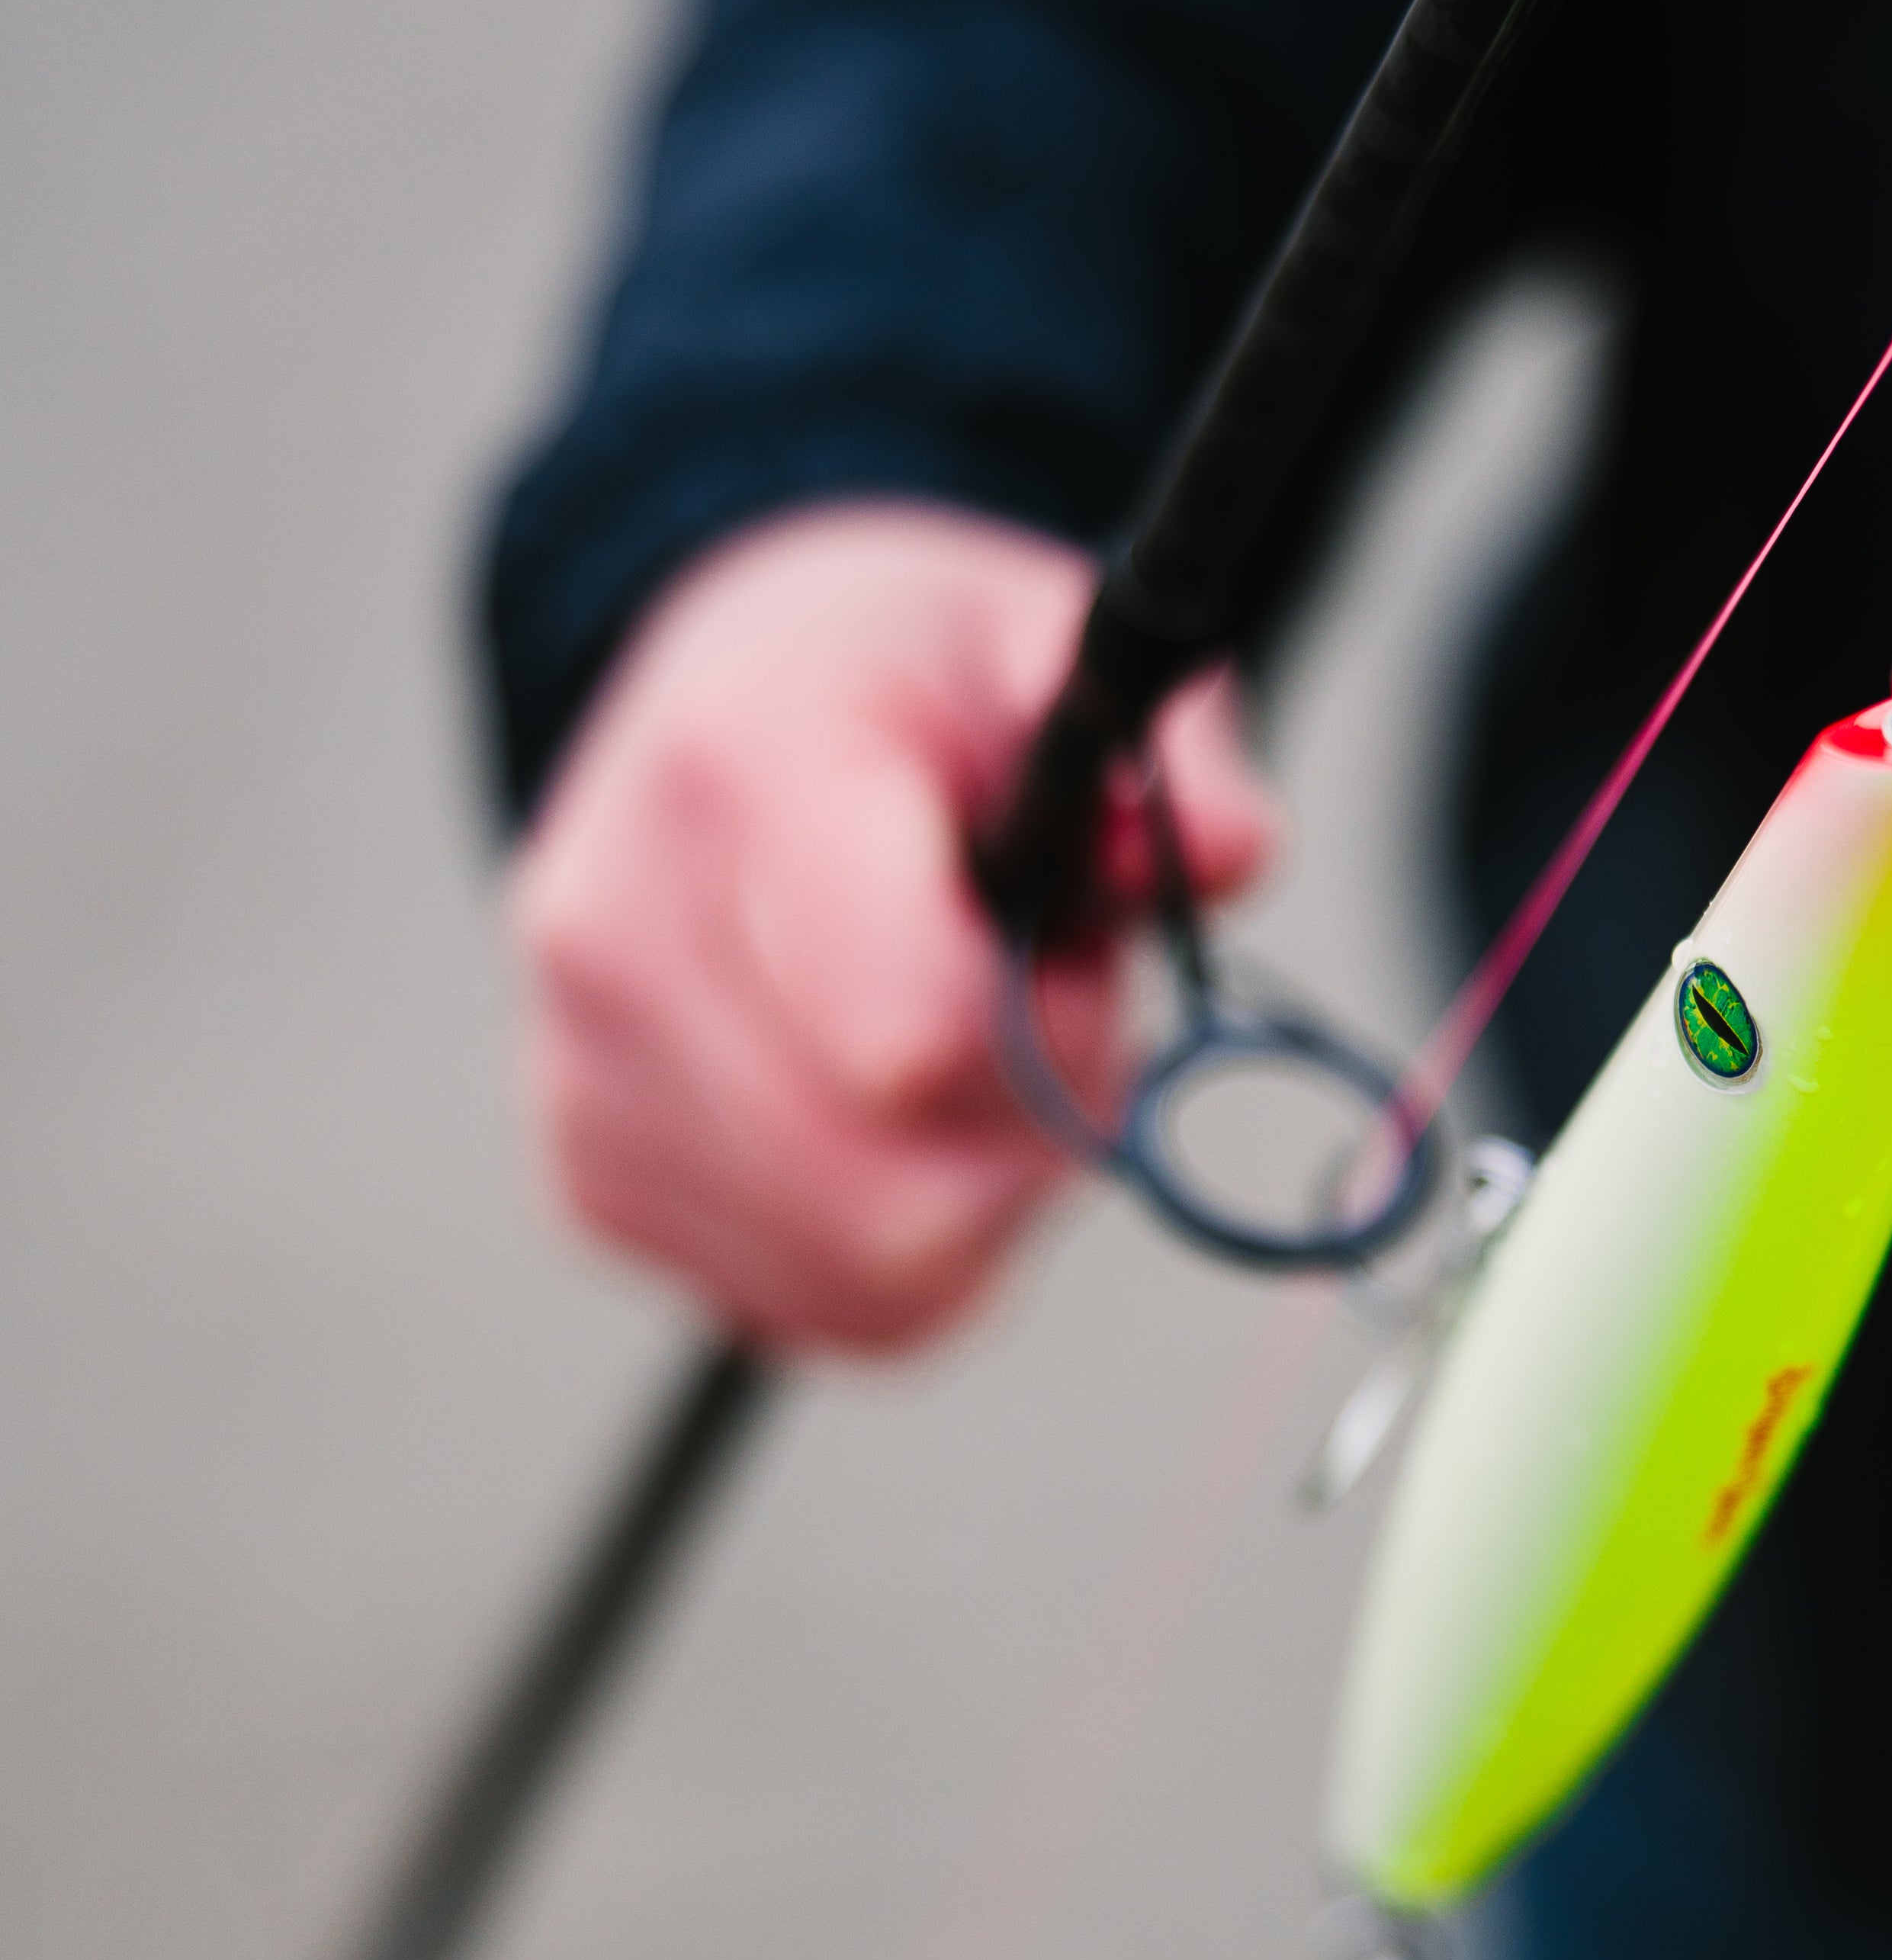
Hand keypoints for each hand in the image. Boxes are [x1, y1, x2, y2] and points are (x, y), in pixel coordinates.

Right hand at [508, 501, 1282, 1351]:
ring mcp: (584, 1074)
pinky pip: (811, 1313)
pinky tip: (893, 1126)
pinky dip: (900, 1258)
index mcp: (745, 772)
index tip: (1066, 949)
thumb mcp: (1051, 646)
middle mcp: (621, 932)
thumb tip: (1239, 849)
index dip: (1051, 1034)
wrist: (717, 701)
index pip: (911, 1033)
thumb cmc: (900, 686)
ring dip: (977, 1200)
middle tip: (1039, 1014)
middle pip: (904, 1202)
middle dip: (1032, 1134)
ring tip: (960, 1054)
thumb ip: (1164, 756)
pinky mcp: (587, 1183)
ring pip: (870, 1277)